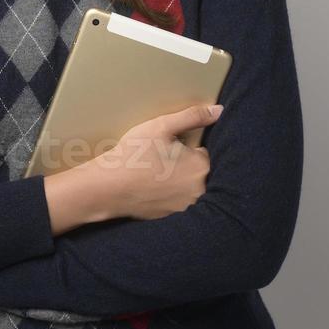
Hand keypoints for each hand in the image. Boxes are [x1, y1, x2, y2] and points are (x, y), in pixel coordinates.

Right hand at [90, 104, 223, 220]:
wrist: (108, 187)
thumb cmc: (134, 155)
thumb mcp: (162, 126)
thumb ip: (193, 116)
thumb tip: (219, 111)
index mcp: (200, 167)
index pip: (204, 153)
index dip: (186, 148)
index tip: (169, 148)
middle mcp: (199, 190)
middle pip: (197, 172)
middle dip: (184, 165)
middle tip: (159, 160)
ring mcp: (186, 207)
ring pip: (187, 188)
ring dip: (177, 181)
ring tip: (154, 174)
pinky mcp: (173, 217)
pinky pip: (176, 201)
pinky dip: (167, 195)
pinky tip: (150, 188)